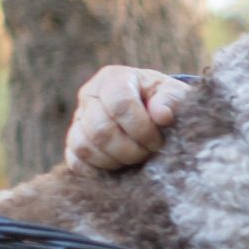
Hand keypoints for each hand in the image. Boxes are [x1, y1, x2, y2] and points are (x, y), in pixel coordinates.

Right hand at [64, 66, 190, 173]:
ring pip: (85, 147)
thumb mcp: (175, 93)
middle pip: (100, 129)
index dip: (141, 128)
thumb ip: (171, 100)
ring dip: (115, 160)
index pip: (120, 104)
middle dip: (130, 149)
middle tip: (149, 152)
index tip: (159, 141)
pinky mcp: (73, 142)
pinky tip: (119, 167)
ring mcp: (78, 119)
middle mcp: (89, 95)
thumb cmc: (165, 101)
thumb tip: (162, 115)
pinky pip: (75, 161)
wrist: (153, 112)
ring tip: (136, 159)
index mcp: (113, 78)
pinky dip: (97, 170)